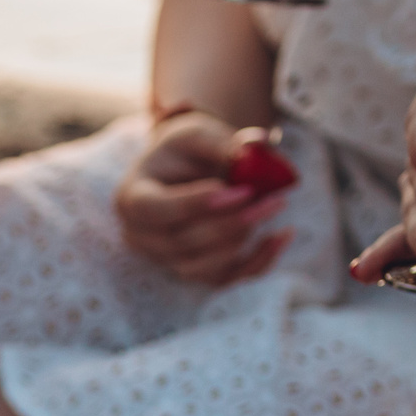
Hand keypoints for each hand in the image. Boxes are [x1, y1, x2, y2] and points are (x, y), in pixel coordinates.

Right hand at [115, 111, 294, 285]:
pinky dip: (256, 262)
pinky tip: (282, 235)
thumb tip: (254, 148)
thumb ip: (221, 141)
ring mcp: (163, 259)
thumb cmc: (188, 151)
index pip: (155, 210)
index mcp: (132, 197)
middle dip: (233, 221)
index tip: (241, 190)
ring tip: (274, 206)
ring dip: (243, 240)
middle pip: (182, 241)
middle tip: (275, 198)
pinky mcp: (191, 272)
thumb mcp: (198, 135)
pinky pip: (222, 280)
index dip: (195, 204)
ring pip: (201, 266)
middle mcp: (140, 236)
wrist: (185, 171)